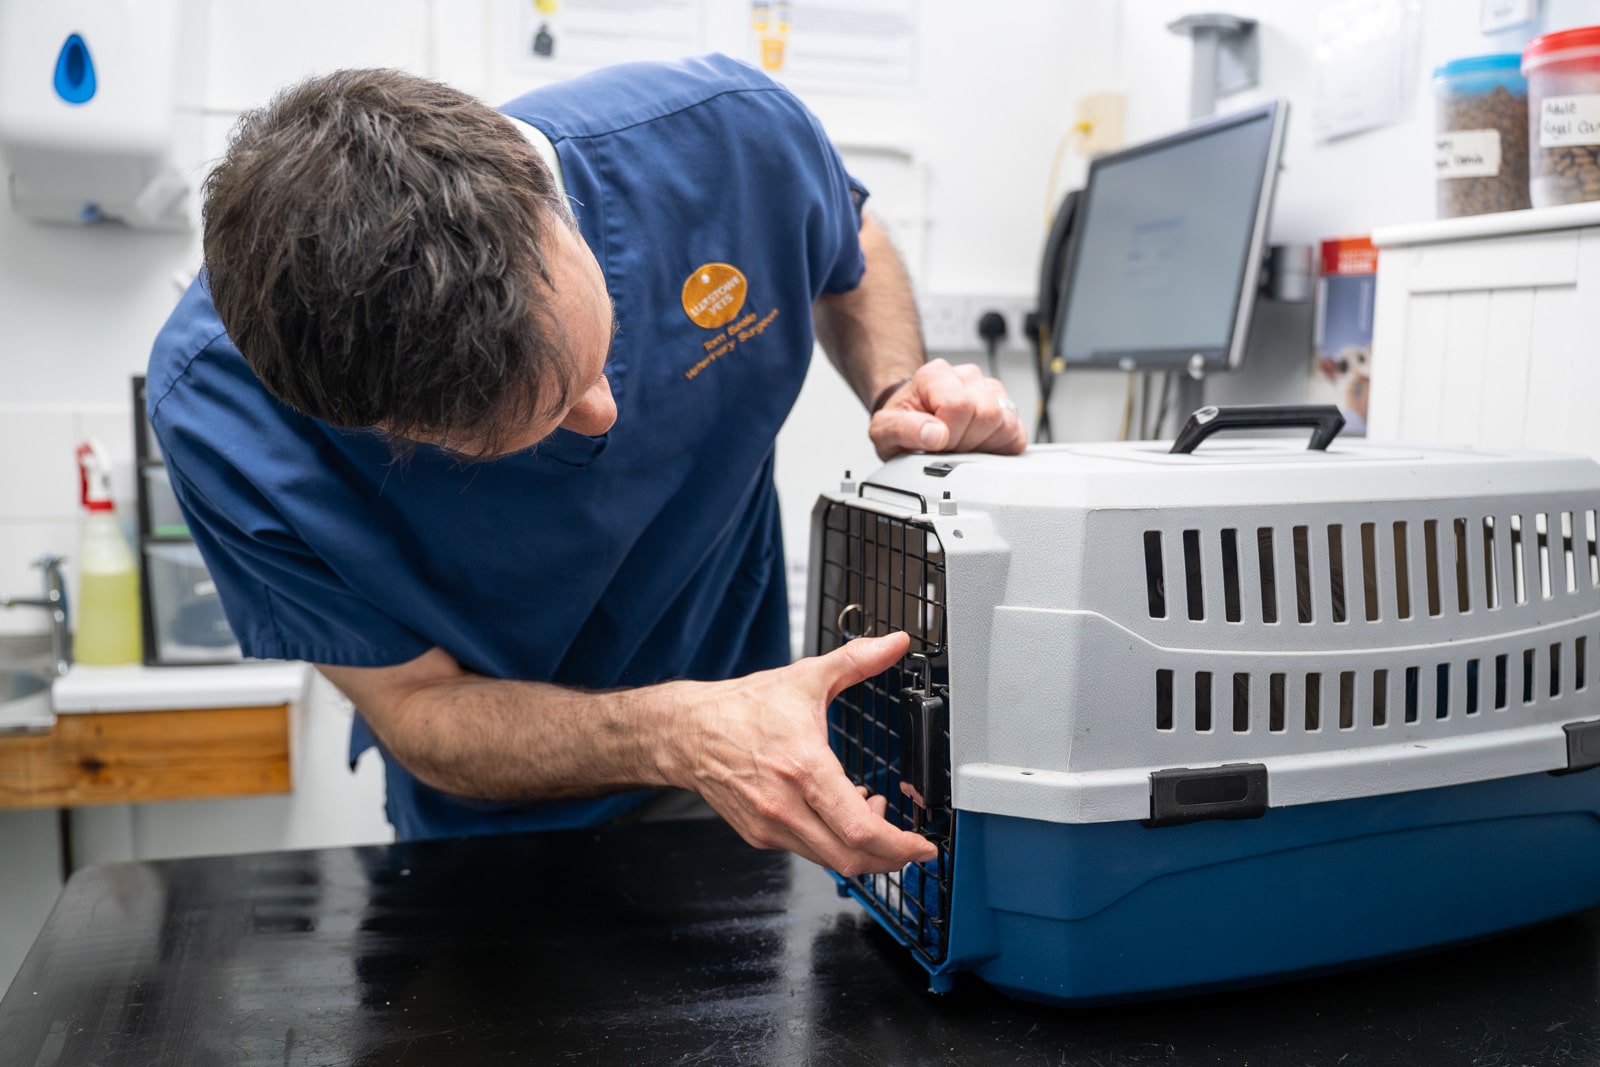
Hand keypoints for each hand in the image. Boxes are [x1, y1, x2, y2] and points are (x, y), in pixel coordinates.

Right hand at [666, 631, 937, 876]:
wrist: (687, 733)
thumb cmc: (742, 709)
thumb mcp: (805, 678)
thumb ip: (856, 660)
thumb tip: (895, 643)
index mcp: (802, 767)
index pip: (859, 829)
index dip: (899, 846)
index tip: (923, 846)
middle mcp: (785, 805)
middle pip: (851, 858)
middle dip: (889, 857)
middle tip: (908, 841)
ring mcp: (771, 825)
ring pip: (830, 860)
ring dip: (861, 848)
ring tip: (870, 813)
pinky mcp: (760, 835)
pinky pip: (809, 851)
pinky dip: (833, 841)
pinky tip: (839, 812)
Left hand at [869, 358, 1027, 460]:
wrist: (911, 419)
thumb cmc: (902, 421)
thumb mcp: (884, 429)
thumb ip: (902, 430)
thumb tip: (935, 435)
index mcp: (936, 375)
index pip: (959, 405)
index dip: (948, 433)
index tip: (935, 442)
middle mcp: (968, 378)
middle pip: (986, 415)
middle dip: (965, 441)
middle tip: (946, 446)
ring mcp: (991, 392)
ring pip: (1005, 424)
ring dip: (982, 446)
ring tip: (960, 445)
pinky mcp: (1008, 411)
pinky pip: (1017, 435)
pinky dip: (998, 449)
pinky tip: (977, 447)